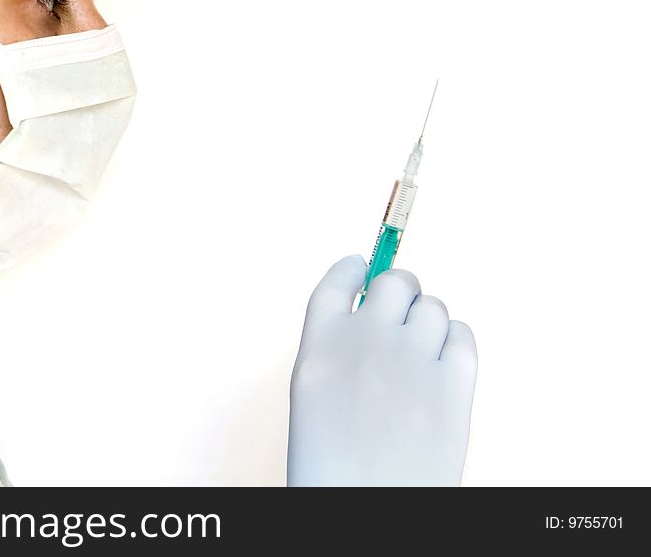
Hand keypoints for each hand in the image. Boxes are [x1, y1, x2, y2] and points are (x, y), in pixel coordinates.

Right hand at [287, 255, 477, 485]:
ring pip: (433, 307)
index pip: (338, 281)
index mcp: (320, 344)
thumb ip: (336, 346)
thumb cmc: (334, 462)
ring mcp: (412, 359)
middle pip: (395, 282)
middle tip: (400, 311)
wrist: (366, 508)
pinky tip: (441, 363)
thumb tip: (372, 307)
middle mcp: (366, 341)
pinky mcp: (453, 384)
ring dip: (426, 321)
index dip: (353, 269)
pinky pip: (463, 334)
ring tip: (418, 354)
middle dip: (399, 292)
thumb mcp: (314, 392)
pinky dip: (454, 341)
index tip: (360, 267)